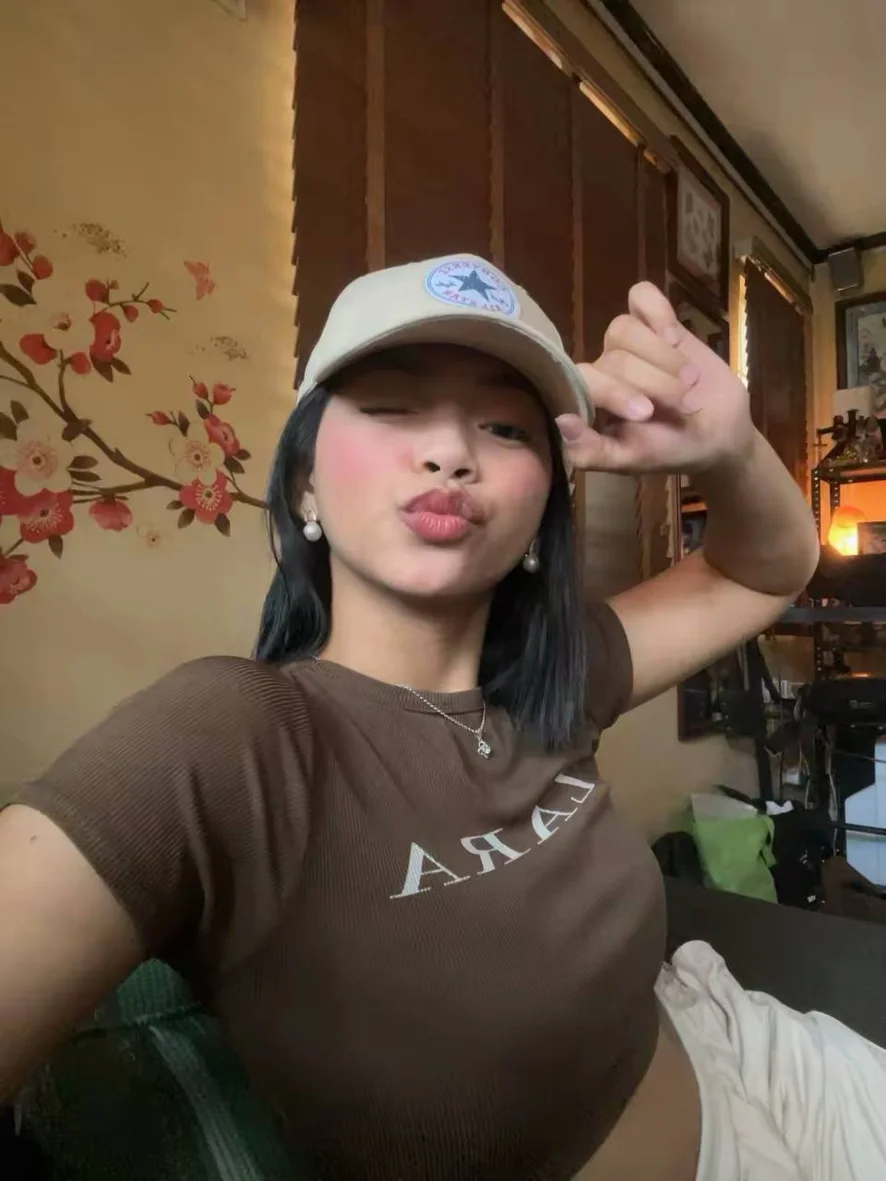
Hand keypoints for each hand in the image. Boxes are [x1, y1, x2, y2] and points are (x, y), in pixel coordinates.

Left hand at [557, 282, 756, 474]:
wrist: (720, 433)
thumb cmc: (673, 450)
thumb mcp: (635, 460)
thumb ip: (594, 452)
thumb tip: (561, 423)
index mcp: (590, 402)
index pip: (586, 380)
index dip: (616, 393)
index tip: (648, 414)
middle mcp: (603, 368)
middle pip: (616, 357)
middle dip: (655, 383)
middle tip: (686, 406)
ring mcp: (628, 343)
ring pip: (626, 326)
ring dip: (663, 355)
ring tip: (691, 380)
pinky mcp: (655, 322)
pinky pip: (641, 296)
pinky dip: (658, 311)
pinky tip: (676, 335)